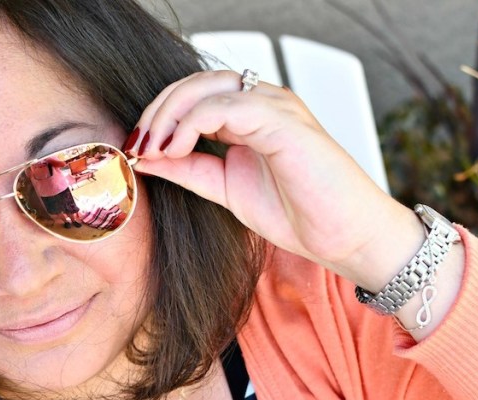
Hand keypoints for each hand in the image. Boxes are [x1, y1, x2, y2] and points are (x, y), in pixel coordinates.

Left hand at [123, 70, 423, 290]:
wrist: (344, 238)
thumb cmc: (297, 213)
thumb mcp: (224, 189)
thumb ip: (188, 170)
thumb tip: (145, 157)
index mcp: (249, 116)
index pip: (192, 95)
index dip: (157, 116)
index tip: (132, 149)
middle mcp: (262, 102)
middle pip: (193, 83)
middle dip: (156, 112)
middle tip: (135, 145)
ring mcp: (274, 107)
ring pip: (205, 87)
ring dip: (167, 116)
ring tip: (152, 150)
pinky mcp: (282, 120)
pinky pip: (226, 106)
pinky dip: (191, 124)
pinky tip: (175, 151)